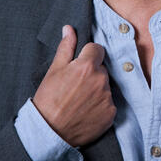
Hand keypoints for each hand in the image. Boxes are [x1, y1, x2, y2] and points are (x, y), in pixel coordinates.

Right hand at [33, 25, 116, 146]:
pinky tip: (87, 109)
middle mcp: (101, 80)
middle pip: (102, 68)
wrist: (49, 132)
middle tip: (77, 84)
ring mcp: (107, 97)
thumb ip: (66, 47)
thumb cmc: (49, 99)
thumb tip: (69, 29)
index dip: (88, 55)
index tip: (80, 64)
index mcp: (87, 66)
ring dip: (97, 88)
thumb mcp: (54, 70)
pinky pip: (109, 102)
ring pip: (106, 85)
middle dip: (92, 72)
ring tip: (81, 99)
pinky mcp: (111, 113)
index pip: (97, 49)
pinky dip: (101, 104)